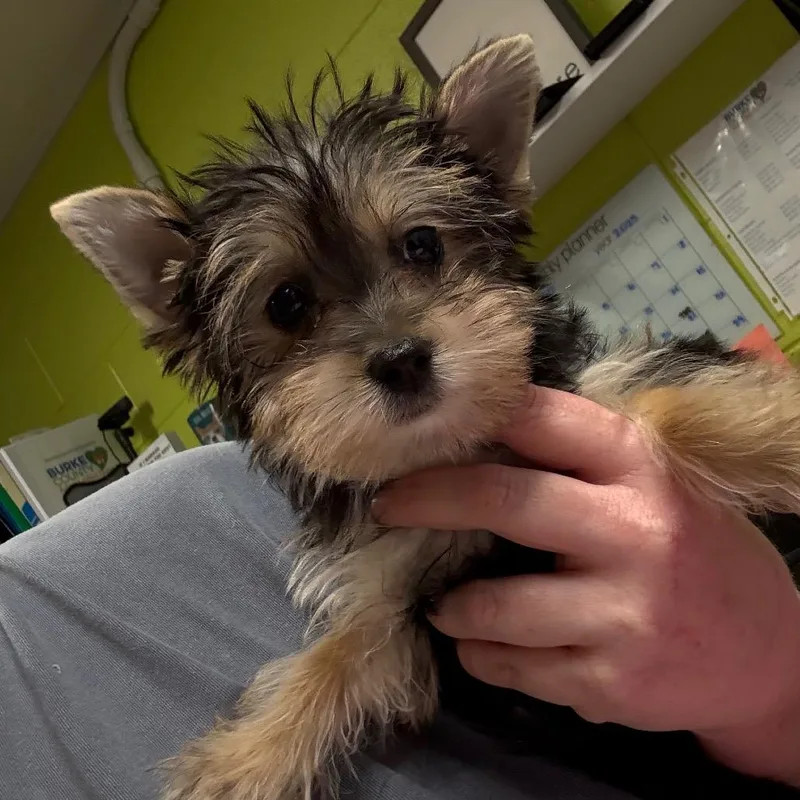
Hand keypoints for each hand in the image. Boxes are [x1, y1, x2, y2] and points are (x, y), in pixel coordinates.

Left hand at [373, 387, 799, 785]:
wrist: (768, 655)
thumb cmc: (696, 552)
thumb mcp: (656, 488)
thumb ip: (582, 465)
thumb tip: (478, 443)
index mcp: (643, 469)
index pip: (545, 419)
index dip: (476, 417)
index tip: (425, 427)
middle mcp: (635, 534)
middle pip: (507, 500)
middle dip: (430, 498)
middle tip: (388, 504)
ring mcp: (624, 613)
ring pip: (496, 604)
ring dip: (453, 603)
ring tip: (443, 602)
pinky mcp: (612, 682)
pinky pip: (514, 665)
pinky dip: (481, 652)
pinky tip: (481, 644)